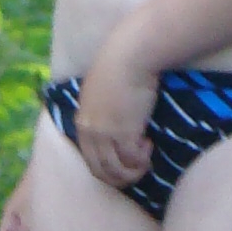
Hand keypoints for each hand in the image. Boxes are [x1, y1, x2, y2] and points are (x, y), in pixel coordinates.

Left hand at [72, 33, 158, 191]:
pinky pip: (132, 160)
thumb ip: (102, 108)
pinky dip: (141, 159)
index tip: (122, 159)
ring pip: (115, 170)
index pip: (88, 157)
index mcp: (83, 120)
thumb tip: (115, 119)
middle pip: (99, 170)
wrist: (131, 54)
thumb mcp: (101, 89)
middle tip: (136, 169)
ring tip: (145, 158)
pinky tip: (149, 146)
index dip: (106, 165)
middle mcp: (90, 131)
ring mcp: (105, 134)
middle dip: (119, 177)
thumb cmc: (121, 64)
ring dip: (132, 170)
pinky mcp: (123, 134)